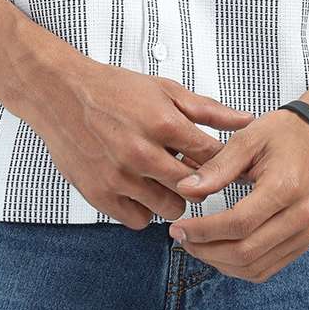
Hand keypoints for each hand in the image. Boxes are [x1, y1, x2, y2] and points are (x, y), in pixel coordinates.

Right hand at [33, 59, 255, 229]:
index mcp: (162, 122)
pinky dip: (144, 208)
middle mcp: (142, 153)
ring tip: (162, 177)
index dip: (222, 162)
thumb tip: (247, 121)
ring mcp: (120, 177)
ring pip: (170, 209)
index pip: (211, 157)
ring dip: (172, 196)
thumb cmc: (115, 90)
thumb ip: (207, 109)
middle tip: (191, 171)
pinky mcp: (100, 195)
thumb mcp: (164, 89)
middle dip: (200, 183)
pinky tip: (140, 188)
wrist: (61, 95)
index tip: (222, 164)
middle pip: (196, 189)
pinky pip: (139, 220)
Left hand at [166, 108, 308, 281]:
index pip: (239, 224)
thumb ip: (218, 166)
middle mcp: (299, 217)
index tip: (180, 227)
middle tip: (182, 237)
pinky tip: (220, 253)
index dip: (204, 231)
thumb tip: (187, 188)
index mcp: (285, 188)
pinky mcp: (301, 243)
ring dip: (219, 263)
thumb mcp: (249, 138)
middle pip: (246, 252)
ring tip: (197, 245)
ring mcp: (303, 234)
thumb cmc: (287, 134)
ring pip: (254, 267)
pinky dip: (238, 268)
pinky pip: (267, 270)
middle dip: (206, 250)